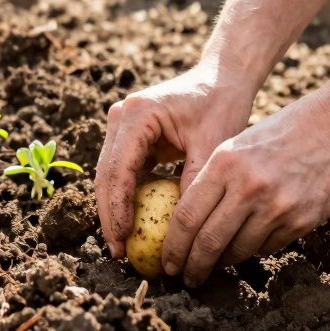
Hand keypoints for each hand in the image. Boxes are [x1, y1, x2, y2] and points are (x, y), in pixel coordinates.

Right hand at [96, 64, 255, 258]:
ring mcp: (122, 125)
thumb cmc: (222, 105)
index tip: (123, 241)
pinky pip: (123, 172)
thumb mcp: (212, 146)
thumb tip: (180, 230)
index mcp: (137, 114)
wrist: (223, 78)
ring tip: (122, 244)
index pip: (118, 170)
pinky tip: (134, 225)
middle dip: (110, 216)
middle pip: (106, 175)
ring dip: (114, 209)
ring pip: (110, 175)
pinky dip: (127, 197)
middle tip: (118, 251)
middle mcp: (122, 116)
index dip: (117, 210)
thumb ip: (192, 183)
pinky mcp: (131, 136)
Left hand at [160, 88, 329, 286]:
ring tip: (214, 265)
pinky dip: (253, 250)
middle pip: (208, 242)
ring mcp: (277, 206)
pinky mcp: (302, 221)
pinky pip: (267, 247)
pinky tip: (247, 247)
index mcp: (225, 163)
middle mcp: (248, 187)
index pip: (187, 216)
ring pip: (238, 251)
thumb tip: (189, 223)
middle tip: (185, 278)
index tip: (168, 262)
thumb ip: (215, 180)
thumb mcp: (239, 144)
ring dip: (222, 262)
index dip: (173, 246)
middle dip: (192, 266)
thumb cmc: (284, 132)